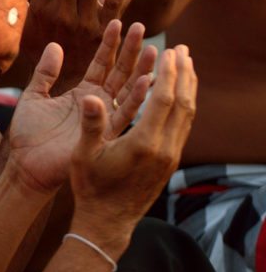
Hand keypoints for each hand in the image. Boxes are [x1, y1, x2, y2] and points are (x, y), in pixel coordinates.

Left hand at [7, 21, 157, 194]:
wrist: (26, 166)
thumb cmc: (28, 135)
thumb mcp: (34, 95)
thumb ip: (46, 72)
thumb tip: (56, 44)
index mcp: (83, 93)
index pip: (101, 63)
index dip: (109, 44)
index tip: (117, 22)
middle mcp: (98, 104)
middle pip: (120, 72)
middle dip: (132, 50)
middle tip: (142, 27)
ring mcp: (103, 119)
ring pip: (128, 91)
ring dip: (142, 71)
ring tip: (154, 50)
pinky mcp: (103, 135)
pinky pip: (124, 115)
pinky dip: (136, 98)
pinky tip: (148, 81)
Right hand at [69, 45, 195, 247]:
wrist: (108, 221)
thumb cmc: (91, 188)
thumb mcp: (84, 155)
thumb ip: (90, 124)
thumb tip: (91, 96)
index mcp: (144, 143)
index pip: (163, 99)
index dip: (167, 73)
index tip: (168, 51)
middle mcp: (164, 148)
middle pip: (183, 103)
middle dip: (184, 73)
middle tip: (182, 50)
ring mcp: (170, 156)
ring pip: (188, 114)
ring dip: (188, 87)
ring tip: (186, 66)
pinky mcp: (170, 161)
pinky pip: (184, 125)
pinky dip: (185, 104)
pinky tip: (180, 96)